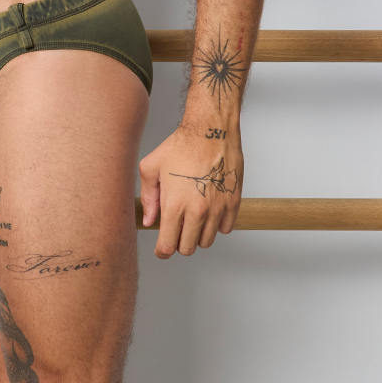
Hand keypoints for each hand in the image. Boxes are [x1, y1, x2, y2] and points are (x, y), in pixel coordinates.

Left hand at [139, 123, 242, 255]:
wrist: (211, 131)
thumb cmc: (181, 146)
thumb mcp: (151, 168)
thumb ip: (148, 198)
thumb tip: (148, 220)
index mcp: (174, 205)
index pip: (168, 246)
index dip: (162, 251)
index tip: (161, 249)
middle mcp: (197, 211)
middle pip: (187, 249)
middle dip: (179, 244)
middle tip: (176, 231)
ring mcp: (217, 208)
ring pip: (207, 242)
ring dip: (198, 235)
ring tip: (192, 218)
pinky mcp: (233, 202)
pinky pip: (225, 229)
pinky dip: (217, 225)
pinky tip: (209, 212)